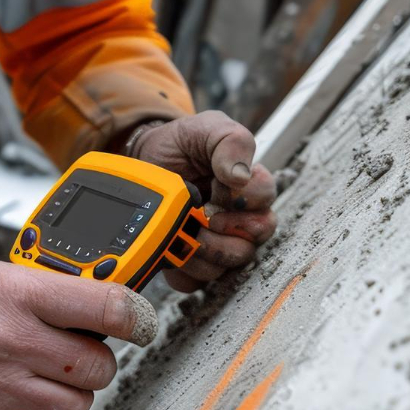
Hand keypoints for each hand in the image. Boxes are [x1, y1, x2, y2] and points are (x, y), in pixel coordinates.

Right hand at [0, 260, 156, 409]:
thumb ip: (51, 292)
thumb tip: (111, 309)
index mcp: (18, 292)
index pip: (107, 306)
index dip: (137, 318)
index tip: (141, 325)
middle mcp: (8, 338)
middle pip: (97, 367)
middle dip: (96, 364)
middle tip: (77, 357)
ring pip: (75, 408)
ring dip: (71, 399)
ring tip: (49, 384)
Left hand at [128, 111, 277, 291]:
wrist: (143, 161)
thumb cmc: (182, 145)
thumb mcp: (206, 129)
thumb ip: (230, 142)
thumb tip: (240, 175)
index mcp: (249, 185)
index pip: (266, 199)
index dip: (243, 198)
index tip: (217, 187)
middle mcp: (240, 218)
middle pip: (254, 241)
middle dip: (225, 231)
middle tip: (202, 217)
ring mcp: (217, 242)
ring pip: (227, 264)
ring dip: (203, 250)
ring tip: (182, 231)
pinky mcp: (192, 262)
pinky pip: (196, 281)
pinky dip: (183, 269)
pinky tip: (171, 250)